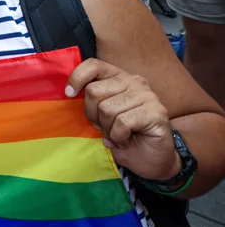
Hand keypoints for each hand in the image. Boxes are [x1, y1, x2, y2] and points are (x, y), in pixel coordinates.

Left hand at [67, 58, 178, 181]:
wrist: (151, 160)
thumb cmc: (123, 136)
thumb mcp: (101, 115)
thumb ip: (91, 100)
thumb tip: (69, 92)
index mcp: (119, 77)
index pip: (93, 65)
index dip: (77, 78)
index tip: (69, 95)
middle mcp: (134, 82)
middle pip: (94, 90)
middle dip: (92, 114)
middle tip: (102, 127)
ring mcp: (147, 96)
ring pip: (107, 108)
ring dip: (107, 128)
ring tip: (116, 135)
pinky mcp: (156, 113)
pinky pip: (122, 122)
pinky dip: (118, 136)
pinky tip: (125, 140)